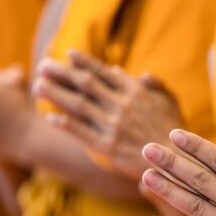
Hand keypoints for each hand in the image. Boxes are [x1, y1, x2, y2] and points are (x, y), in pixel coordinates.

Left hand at [33, 50, 182, 180]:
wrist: (177, 162)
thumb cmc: (174, 130)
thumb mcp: (170, 101)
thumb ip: (153, 83)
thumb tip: (121, 70)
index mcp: (136, 91)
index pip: (105, 72)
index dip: (85, 62)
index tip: (69, 54)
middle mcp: (122, 105)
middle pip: (85, 84)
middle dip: (62, 73)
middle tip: (43, 65)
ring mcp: (114, 125)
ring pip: (79, 105)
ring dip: (56, 94)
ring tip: (38, 85)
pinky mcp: (108, 147)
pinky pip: (82, 133)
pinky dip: (65, 124)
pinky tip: (51, 118)